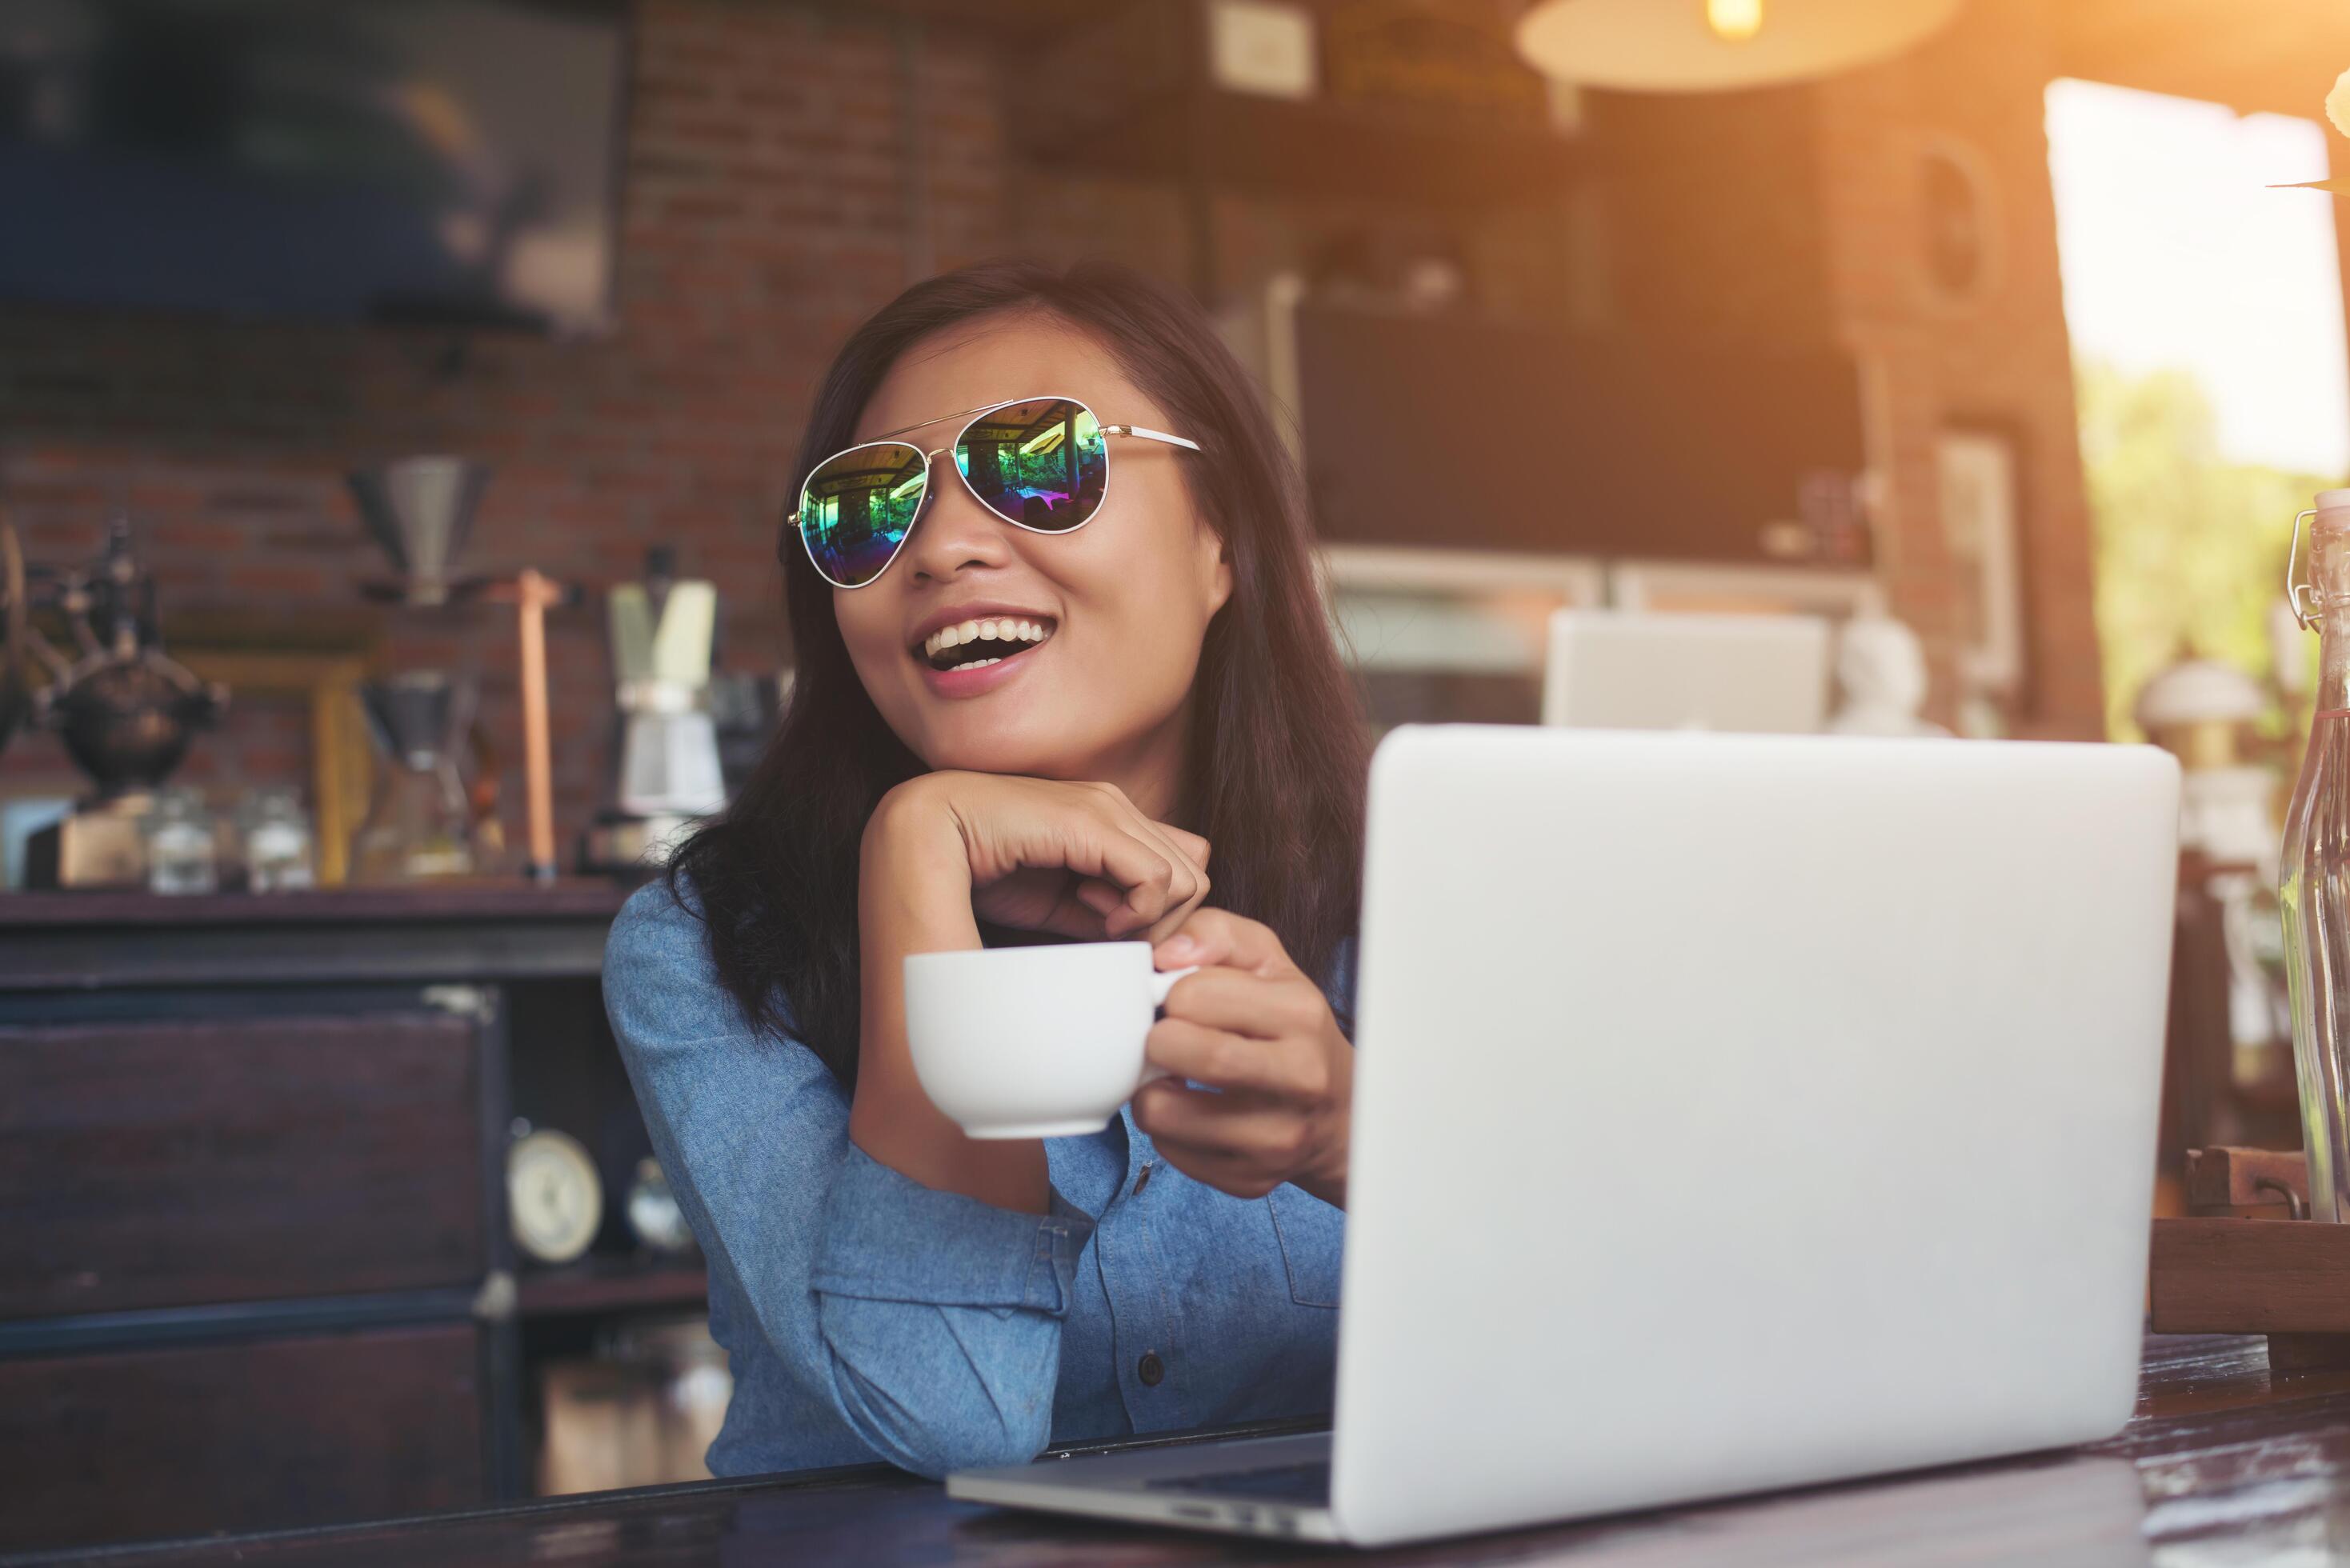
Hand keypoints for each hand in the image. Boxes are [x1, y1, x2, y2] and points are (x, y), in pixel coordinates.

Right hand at [871, 772, 1210, 943]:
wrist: (927, 837)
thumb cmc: (984, 872)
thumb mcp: (1061, 904)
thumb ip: (1105, 914)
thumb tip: (1146, 943)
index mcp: (1112, 821)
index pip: (1186, 867)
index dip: (1164, 915)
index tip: (1117, 934)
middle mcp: (1118, 807)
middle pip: (1195, 877)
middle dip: (1164, 922)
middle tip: (1109, 932)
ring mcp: (1108, 808)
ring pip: (1188, 880)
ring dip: (1149, 919)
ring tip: (1095, 920)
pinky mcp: (1093, 821)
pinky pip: (1157, 878)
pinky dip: (1137, 913)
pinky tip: (1096, 918)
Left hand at [1133, 909, 1351, 1206]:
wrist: (1339, 1111)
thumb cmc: (1289, 1028)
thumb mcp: (1267, 963)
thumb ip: (1216, 934)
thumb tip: (1164, 954)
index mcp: (1300, 1013)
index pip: (1195, 994)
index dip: (1170, 994)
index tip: (1175, 1001)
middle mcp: (1300, 1077)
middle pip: (1190, 1054)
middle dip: (1154, 1043)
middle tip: (1161, 1039)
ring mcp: (1278, 1137)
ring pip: (1166, 1115)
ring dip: (1149, 1091)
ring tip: (1169, 1077)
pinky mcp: (1253, 1179)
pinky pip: (1172, 1154)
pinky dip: (1166, 1130)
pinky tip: (1191, 1111)